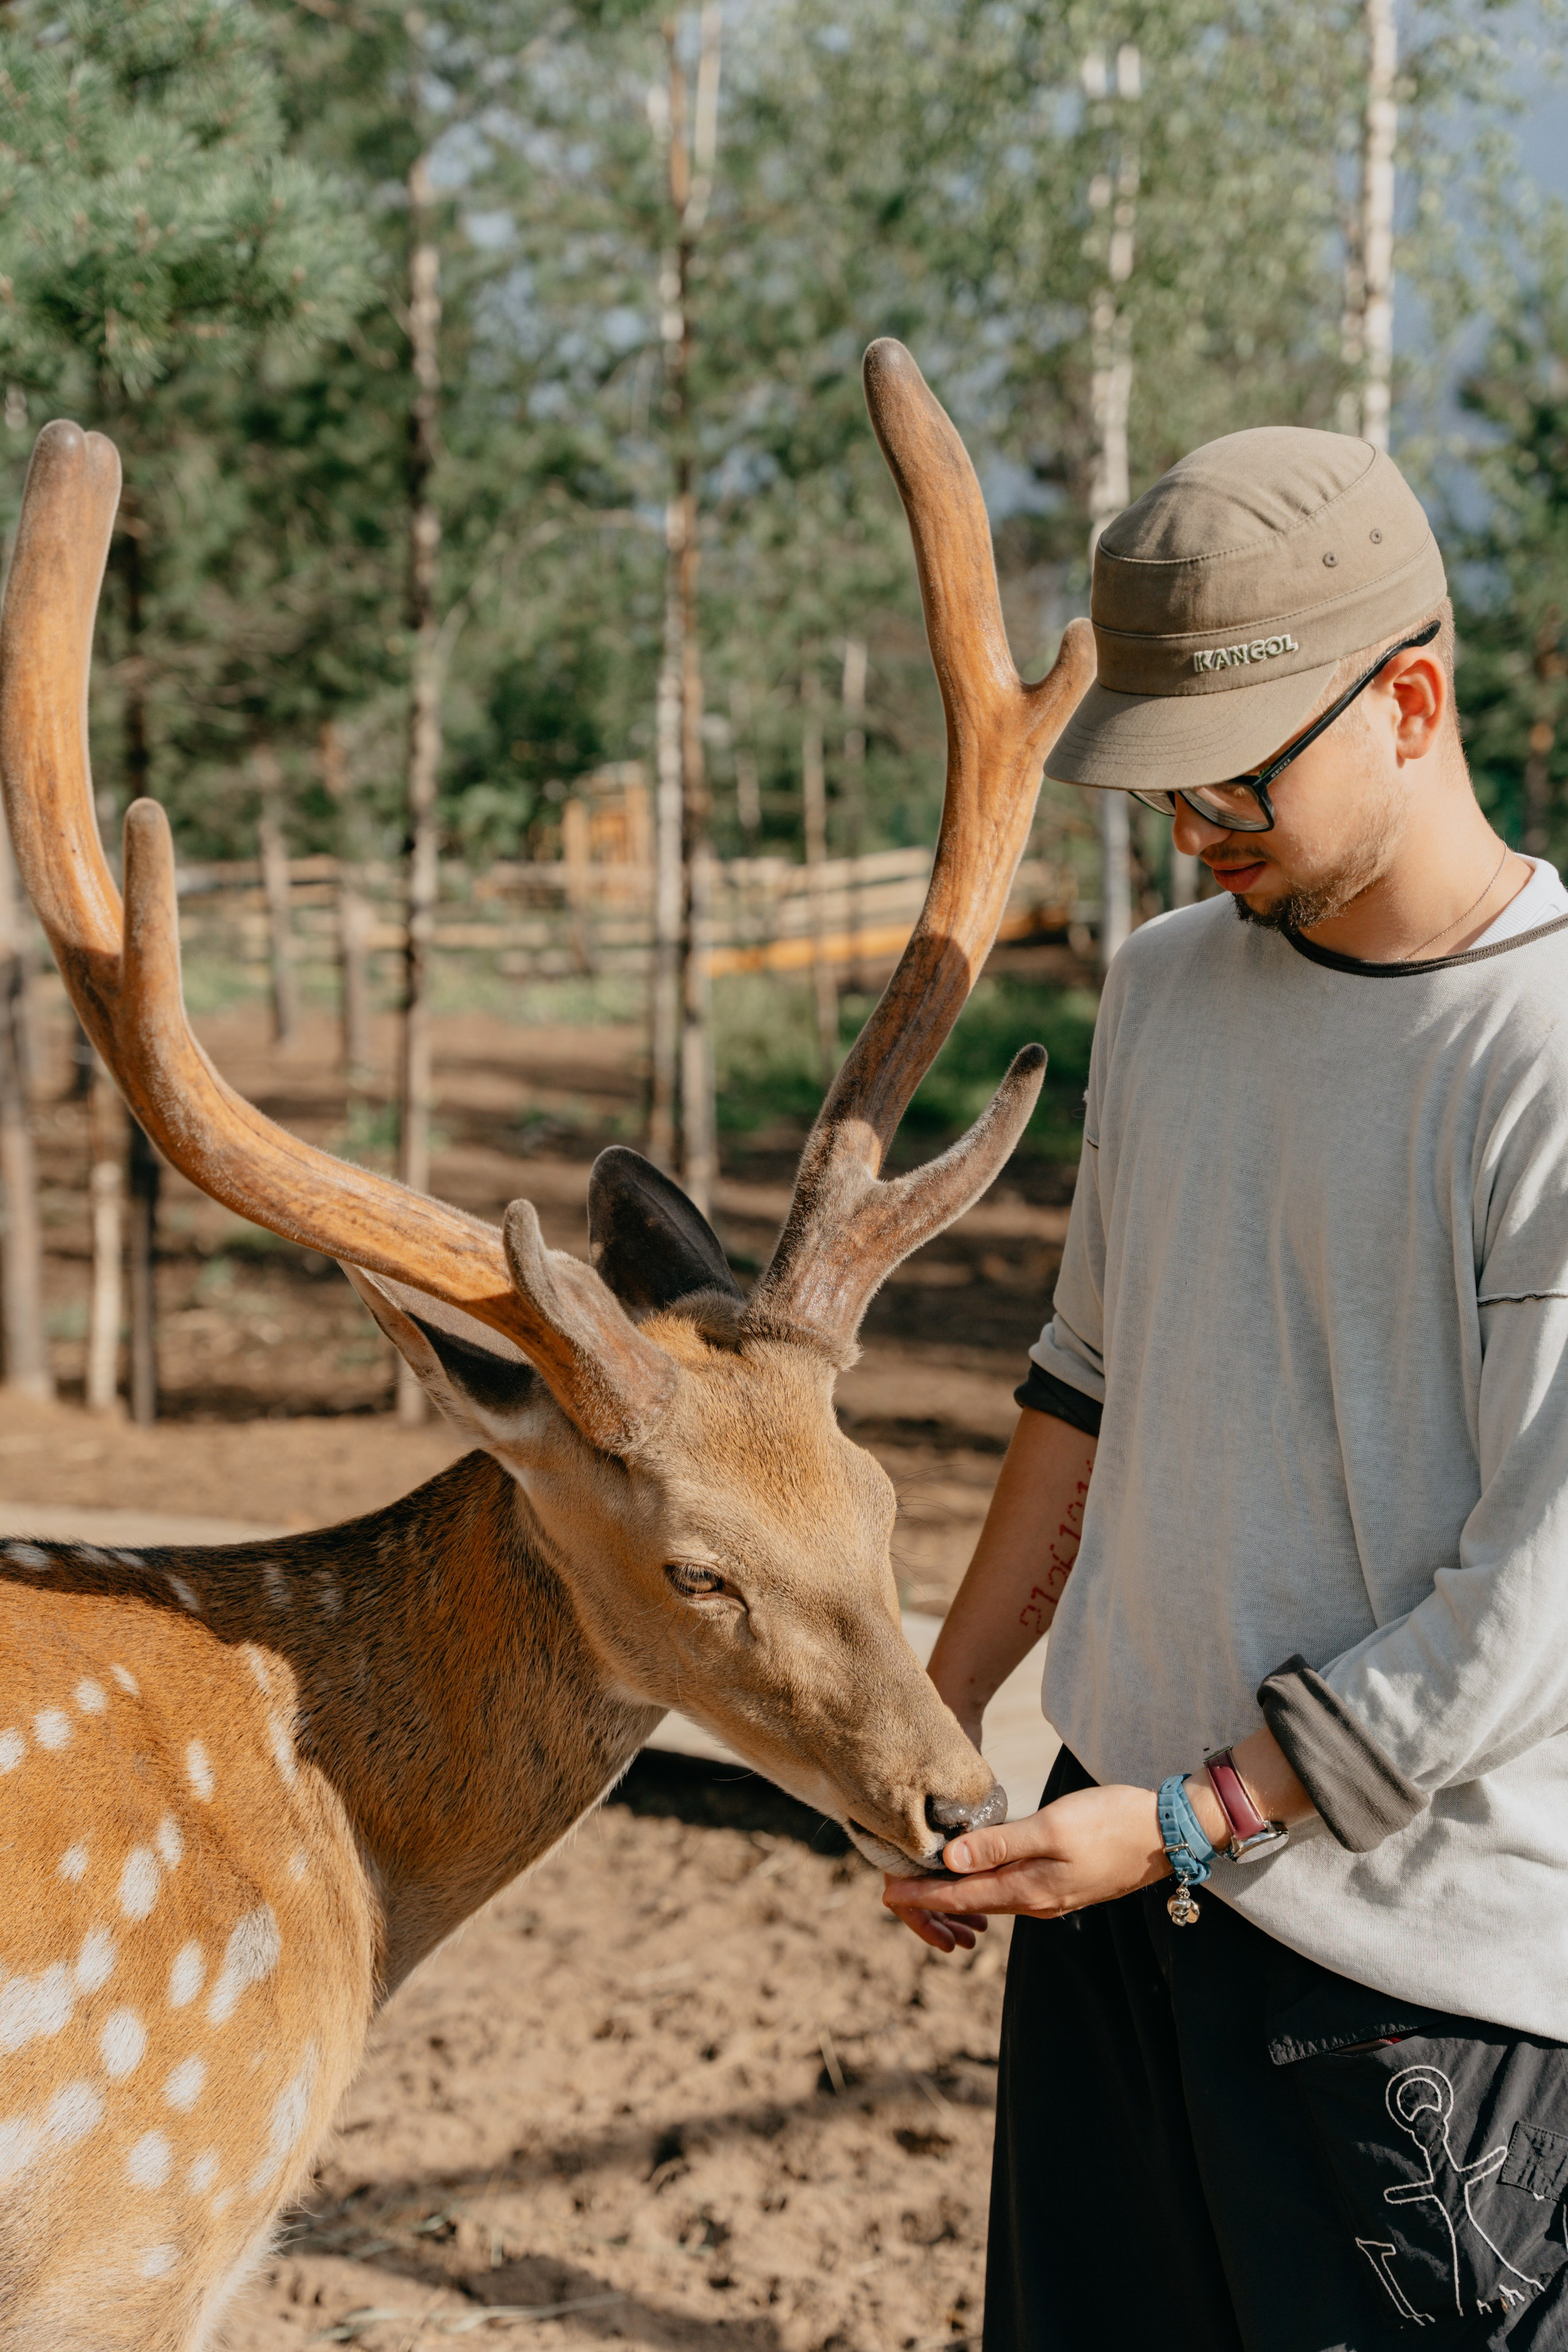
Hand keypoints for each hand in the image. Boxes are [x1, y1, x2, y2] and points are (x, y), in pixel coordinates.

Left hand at [883, 1783, 1168, 1937]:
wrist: (1165, 1834)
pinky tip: (975, 1875)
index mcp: (1027, 1889)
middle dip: (931, 1899)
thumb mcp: (1052, 1827)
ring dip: (957, 1894)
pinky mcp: (1062, 1885)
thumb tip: (950, 1860)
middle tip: (893, 1890)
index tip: (886, 1894)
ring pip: (991, 1898)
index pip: (960, 1897)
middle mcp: (1035, 1901)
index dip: (921, 1896)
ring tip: (925, 1884)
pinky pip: (1010, 1891)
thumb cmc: (1109, 1823)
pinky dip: (984, 1886)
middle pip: (971, 1904)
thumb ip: (1000, 1844)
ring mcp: (1050, 1896)